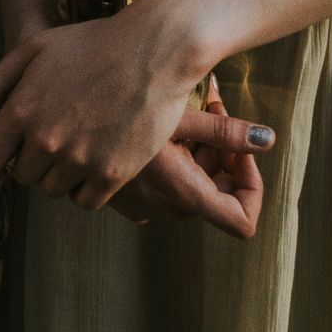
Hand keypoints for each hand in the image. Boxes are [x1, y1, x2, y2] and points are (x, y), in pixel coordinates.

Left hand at [0, 1, 275, 210]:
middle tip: (58, 136)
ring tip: (82, 143)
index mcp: (21, 111)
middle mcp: (45, 140)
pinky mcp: (112, 174)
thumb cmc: (93, 43)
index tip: (12, 148)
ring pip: (53, 190)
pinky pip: (85, 202)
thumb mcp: (35, 47)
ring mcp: (79, 160)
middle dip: (34, 160)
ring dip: (62, 174)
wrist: (154, 50)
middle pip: (22, 177)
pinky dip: (89, 188)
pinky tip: (98, 161)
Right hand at [101, 112, 270, 239]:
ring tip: (183, 112)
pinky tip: (158, 127)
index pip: (242, 222)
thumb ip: (227, 132)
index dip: (252, 188)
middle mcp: (167, 209)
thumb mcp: (178, 115)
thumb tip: (270, 139)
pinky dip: (174, 162)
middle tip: (212, 109)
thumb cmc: (123, 109)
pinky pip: (166, 188)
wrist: (61, 121)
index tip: (241, 150)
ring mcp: (145, 208)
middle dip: (223, 155)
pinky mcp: (126, 200)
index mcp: (184, 194)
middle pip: (218, 195)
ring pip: (193, 189)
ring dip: (199, 155)